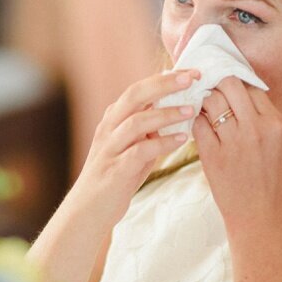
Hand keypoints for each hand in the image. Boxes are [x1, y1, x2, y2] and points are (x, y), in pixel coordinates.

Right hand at [66, 68, 198, 216]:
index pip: (139, 88)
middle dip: (164, 84)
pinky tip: (182, 139)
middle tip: (191, 78)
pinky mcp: (116, 170)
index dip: (164, 78)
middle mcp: (109, 128)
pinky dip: (162, 143)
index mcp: (114, 118)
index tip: (191, 71)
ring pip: (137, 121)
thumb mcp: (132, 145)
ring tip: (191, 109)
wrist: (89, 210)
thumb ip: (148, 126)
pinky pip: (140, 151)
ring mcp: (110, 148)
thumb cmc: (116, 175)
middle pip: (135, 95)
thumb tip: (174, 103)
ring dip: (166, 113)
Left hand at [192, 76, 281, 235]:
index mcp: (276, 124)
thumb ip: (264, 117)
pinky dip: (195, 119)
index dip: (236, 81)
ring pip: (211, 101)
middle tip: (209, 86)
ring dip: (203, 99)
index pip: (251, 87)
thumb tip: (240, 91)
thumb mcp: (280, 143)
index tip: (225, 82)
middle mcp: (257, 129)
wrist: (261, 216)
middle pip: (230, 85)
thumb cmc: (270, 179)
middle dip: (217, 83)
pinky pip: (198, 124)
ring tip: (201, 103)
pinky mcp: (214, 156)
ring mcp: (235, 142)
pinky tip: (196, 122)